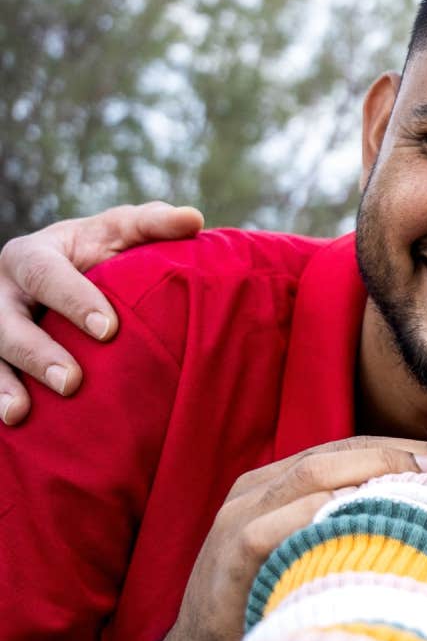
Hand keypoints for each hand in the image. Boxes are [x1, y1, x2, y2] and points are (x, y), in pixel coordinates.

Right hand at [0, 202, 203, 424]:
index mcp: (32, 255)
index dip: (72, 300)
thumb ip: (154, 224)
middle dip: (37, 352)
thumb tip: (193, 218)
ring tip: (21, 412)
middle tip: (72, 382)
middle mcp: (2, 291)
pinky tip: (13, 422)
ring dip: (4, 383)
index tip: (109, 330)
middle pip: (7, 321)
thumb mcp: (124, 232)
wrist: (74, 277)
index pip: (45, 274)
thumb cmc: (103, 251)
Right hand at [152, 436, 426, 640]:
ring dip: (379, 474)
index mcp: (277, 484)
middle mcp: (256, 491)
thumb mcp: (314, 555)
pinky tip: (373, 519)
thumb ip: (353, 527)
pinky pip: (275, 525)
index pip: (351, 449)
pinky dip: (324, 515)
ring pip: (313, 474)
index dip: (410, 451)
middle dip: (406, 456)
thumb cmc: (272, 604)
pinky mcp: (230, 556)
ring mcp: (238, 519)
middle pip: (339, 453)